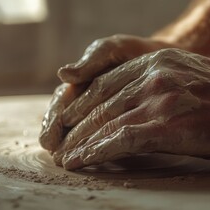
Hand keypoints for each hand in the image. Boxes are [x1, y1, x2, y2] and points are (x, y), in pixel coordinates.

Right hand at [39, 34, 178, 151]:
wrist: (160, 58)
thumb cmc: (133, 51)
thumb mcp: (111, 50)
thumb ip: (91, 61)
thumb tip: (63, 74)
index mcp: (80, 82)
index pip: (61, 104)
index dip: (53, 121)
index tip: (48, 138)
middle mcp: (87, 99)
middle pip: (66, 122)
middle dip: (59, 138)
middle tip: (56, 154)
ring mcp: (102, 110)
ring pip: (83, 130)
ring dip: (74, 145)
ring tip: (67, 159)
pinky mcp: (120, 119)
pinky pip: (107, 134)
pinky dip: (99, 145)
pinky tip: (94, 156)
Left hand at [53, 48, 209, 169]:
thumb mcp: (189, 76)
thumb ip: (162, 85)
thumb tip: (144, 107)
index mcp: (156, 64)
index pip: (105, 84)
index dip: (84, 104)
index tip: (71, 121)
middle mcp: (151, 77)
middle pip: (99, 103)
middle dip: (75, 125)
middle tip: (59, 142)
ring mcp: (157, 99)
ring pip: (104, 121)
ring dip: (80, 142)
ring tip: (64, 157)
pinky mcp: (167, 123)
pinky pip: (119, 139)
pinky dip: (95, 151)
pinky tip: (80, 161)